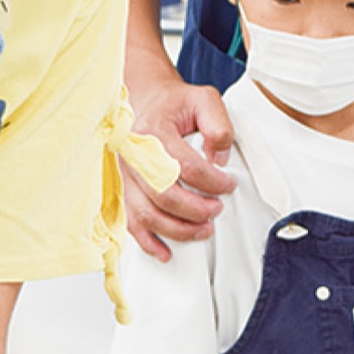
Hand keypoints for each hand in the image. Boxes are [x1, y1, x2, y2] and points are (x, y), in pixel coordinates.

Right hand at [123, 72, 236, 260]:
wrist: (146, 101)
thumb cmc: (176, 104)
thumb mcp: (205, 100)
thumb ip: (218, 125)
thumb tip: (218, 158)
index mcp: (153, 131)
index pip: (185, 165)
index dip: (212, 182)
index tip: (228, 185)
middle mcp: (134, 155)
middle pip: (163, 194)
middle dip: (195, 209)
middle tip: (217, 210)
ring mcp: (126, 175)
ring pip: (146, 214)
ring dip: (177, 229)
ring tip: (203, 230)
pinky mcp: (124, 189)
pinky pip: (131, 222)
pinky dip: (147, 242)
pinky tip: (165, 252)